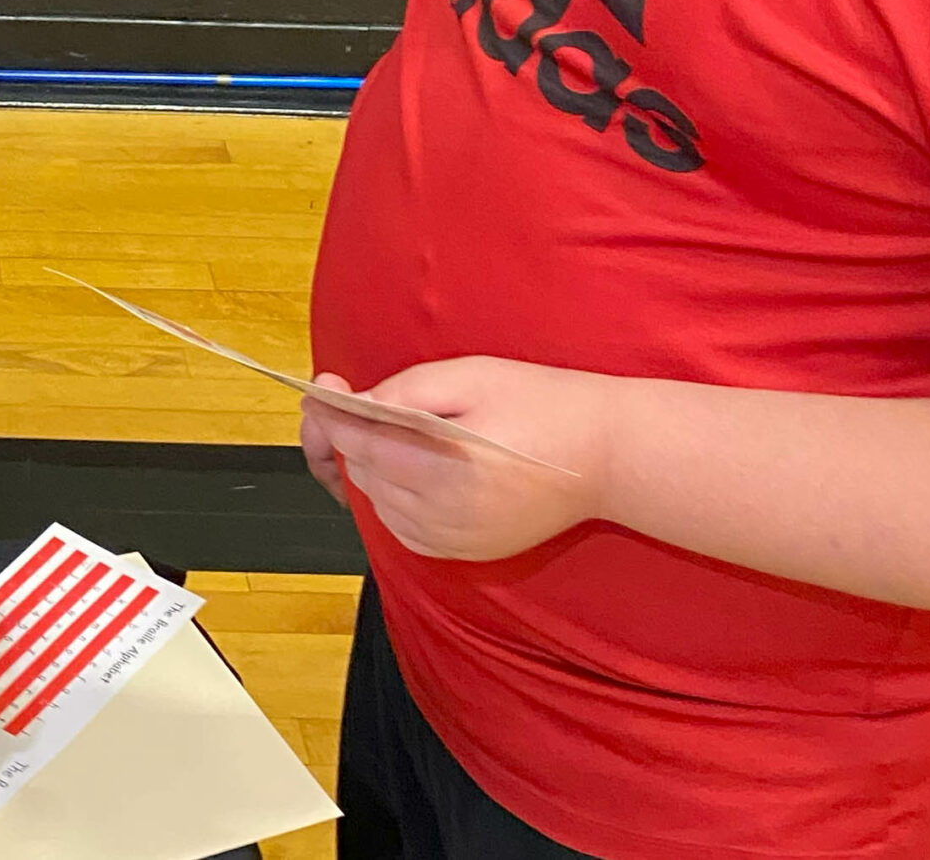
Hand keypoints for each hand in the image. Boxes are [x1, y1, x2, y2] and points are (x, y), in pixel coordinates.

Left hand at [298, 359, 617, 563]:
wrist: (607, 456)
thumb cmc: (543, 405)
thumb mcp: (470, 377)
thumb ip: (404, 392)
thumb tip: (352, 402)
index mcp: (447, 468)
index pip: (360, 444)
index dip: (332, 414)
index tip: (321, 388)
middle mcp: (447, 514)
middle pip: (363, 473)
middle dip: (351, 436)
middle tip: (355, 400)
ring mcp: (455, 540)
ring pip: (378, 502)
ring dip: (372, 467)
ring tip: (395, 431)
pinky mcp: (464, 552)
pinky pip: (402, 526)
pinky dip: (393, 497)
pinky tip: (413, 469)